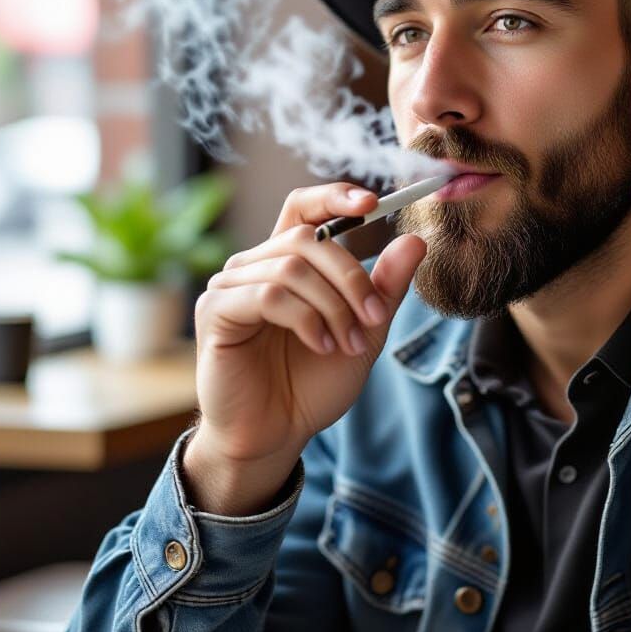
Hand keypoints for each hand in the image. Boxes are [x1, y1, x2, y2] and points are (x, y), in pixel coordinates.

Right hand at [183, 183, 425, 512]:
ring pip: (292, 267)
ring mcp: (231, 285)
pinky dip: (305, 319)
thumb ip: (385, 287)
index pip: (304, 207)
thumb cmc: (313, 383)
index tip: (373, 202)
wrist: (276, 435)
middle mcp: (255, 265)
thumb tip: (415, 240)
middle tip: (375, 317)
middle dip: (351, 276)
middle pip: (308, 237)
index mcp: (288, 262)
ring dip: (333, 306)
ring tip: (347, 343)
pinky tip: (321, 345)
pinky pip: (268, 295)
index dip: (334, 196)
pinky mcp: (215, 310)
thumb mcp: (364, 331)